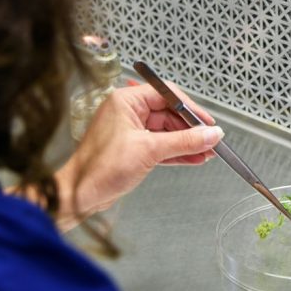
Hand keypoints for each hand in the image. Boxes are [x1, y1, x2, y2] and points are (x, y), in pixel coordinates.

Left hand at [54, 82, 222, 228]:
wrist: (79, 195)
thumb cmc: (98, 169)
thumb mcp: (149, 151)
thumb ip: (184, 141)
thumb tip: (210, 134)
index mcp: (126, 101)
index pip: (167, 95)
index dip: (190, 109)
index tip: (208, 122)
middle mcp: (128, 112)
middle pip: (170, 114)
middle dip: (191, 129)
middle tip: (211, 140)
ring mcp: (131, 131)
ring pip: (168, 131)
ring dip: (187, 142)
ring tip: (208, 151)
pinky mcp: (134, 148)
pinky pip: (162, 146)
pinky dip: (178, 152)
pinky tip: (195, 157)